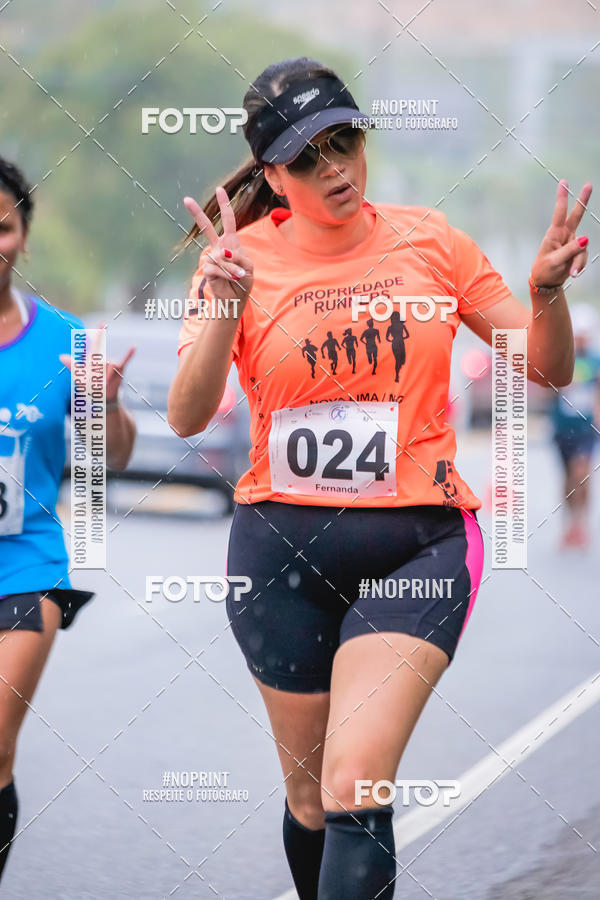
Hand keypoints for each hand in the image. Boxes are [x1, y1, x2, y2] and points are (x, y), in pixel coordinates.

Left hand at [60, 324, 135, 402]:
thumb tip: (61, 357)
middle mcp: (104, 358)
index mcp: (93, 359)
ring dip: (107, 377)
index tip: (102, 322)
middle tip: (97, 383)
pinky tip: (134, 346)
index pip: (96, 344)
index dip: (99, 333)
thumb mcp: (79, 377)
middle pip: (102, 360)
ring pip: (110, 365)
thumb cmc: (90, 387)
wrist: (102, 398)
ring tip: (104, 384)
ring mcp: (112, 363)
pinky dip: (129, 354)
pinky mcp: (120, 368)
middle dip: (99, 373)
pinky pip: (125, 359)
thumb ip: (72, 366)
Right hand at [183, 186, 253, 312]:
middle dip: (197, 214)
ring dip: (233, 268)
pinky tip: (232, 278)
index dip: (224, 205)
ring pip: (222, 256)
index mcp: (230, 242)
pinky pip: (218, 267)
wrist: (235, 298)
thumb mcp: (248, 267)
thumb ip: (239, 257)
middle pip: (207, 228)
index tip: (218, 190)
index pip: (228, 220)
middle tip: (186, 199)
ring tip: (239, 276)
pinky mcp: (208, 269)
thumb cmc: (243, 280)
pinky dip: (228, 273)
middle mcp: (219, 247)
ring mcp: (212, 258)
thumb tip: (224, 253)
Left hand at [530, 179, 591, 286]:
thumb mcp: (555, 262)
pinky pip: (583, 256)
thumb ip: (570, 250)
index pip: (559, 213)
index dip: (562, 198)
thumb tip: (585, 240)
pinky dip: (579, 265)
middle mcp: (564, 235)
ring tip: (571, 271)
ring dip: (578, 260)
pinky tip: (572, 272)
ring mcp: (572, 242)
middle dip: (583, 200)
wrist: (547, 283)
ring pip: (583, 247)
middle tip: (589, 185)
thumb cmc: (545, 270)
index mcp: (554, 234)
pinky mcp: (577, 251)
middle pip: (576, 215)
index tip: (564, 183)